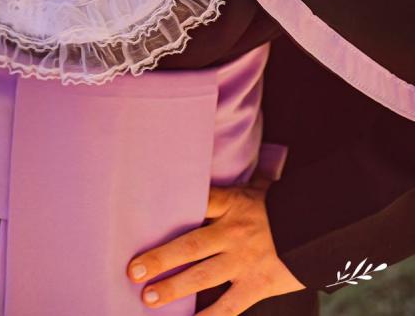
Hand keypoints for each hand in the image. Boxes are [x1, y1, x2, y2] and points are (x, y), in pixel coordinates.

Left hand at [125, 171, 306, 312]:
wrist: (323, 232)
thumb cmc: (287, 208)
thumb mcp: (264, 187)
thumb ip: (249, 177)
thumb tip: (250, 156)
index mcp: (232, 204)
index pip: (196, 201)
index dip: (169, 206)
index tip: (142, 215)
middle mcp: (232, 233)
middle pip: (189, 246)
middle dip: (160, 258)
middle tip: (133, 270)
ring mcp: (243, 262)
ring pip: (202, 277)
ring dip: (174, 289)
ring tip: (149, 298)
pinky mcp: (256, 286)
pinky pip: (228, 307)